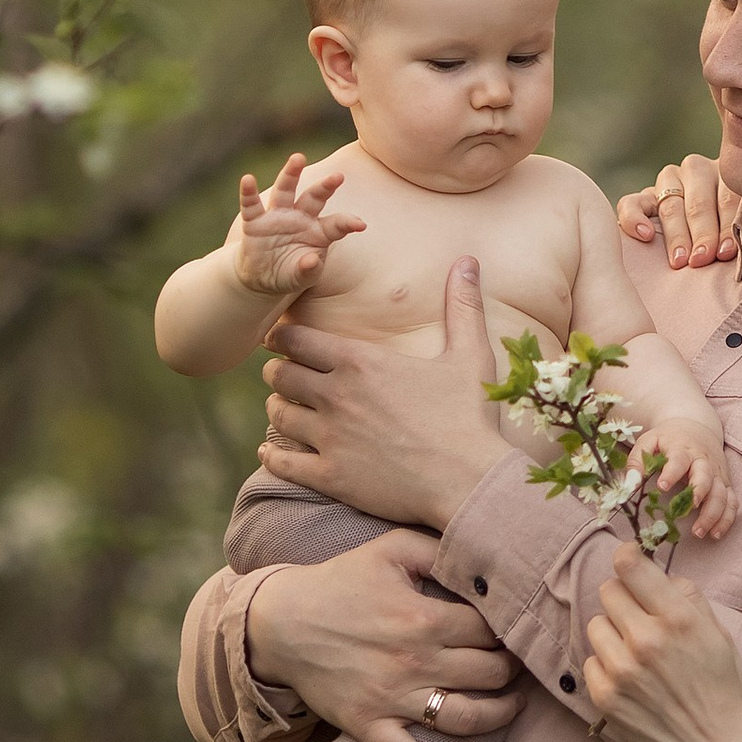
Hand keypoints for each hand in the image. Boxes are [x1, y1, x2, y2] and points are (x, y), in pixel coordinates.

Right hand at [230, 152, 363, 299]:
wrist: (262, 278)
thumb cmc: (291, 272)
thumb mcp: (302, 277)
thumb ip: (308, 270)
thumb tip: (311, 261)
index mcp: (319, 231)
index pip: (336, 224)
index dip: (347, 223)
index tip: (361, 225)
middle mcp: (300, 217)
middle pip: (314, 197)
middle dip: (325, 187)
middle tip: (338, 176)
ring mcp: (277, 216)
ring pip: (285, 191)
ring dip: (291, 174)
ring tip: (298, 158)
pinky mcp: (255, 222)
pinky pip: (251, 205)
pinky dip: (248, 193)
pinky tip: (247, 179)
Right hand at [247, 527, 519, 741]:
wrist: (282, 622)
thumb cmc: (342, 581)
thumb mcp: (392, 548)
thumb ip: (440, 549)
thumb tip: (484, 560)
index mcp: (423, 617)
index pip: (491, 630)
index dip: (511, 628)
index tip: (517, 628)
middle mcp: (413, 661)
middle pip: (489, 675)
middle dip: (512, 670)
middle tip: (519, 664)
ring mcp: (391, 699)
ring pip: (463, 719)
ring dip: (499, 716)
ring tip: (512, 706)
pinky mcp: (368, 726)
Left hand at [259, 258, 504, 529]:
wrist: (468, 481)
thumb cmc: (470, 417)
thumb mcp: (470, 355)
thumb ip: (462, 305)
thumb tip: (467, 260)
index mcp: (361, 361)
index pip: (297, 339)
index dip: (284, 337)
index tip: (282, 339)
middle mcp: (336, 395)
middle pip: (279, 375)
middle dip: (277, 371)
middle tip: (282, 373)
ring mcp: (330, 438)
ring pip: (278, 415)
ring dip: (277, 409)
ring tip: (282, 408)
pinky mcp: (330, 476)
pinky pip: (281, 463)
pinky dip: (271, 455)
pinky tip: (270, 452)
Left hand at [583, 543, 741, 741]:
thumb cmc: (724, 690)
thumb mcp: (720, 634)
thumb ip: (690, 598)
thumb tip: (662, 576)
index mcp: (679, 618)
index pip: (630, 565)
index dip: (627, 557)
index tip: (630, 562)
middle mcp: (646, 639)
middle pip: (608, 590)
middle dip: (624, 598)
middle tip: (639, 616)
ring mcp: (622, 669)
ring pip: (596, 624)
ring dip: (613, 632)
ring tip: (635, 651)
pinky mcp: (605, 696)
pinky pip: (591, 660)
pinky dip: (607, 665)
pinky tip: (629, 678)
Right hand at [616, 151, 740, 270]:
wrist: (712, 225)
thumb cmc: (738, 230)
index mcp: (729, 173)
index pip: (728, 197)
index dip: (728, 226)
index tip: (727, 253)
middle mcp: (697, 170)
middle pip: (699, 203)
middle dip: (702, 233)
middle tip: (702, 260)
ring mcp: (668, 181)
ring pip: (670, 205)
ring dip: (676, 234)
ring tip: (680, 260)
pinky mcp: (644, 197)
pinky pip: (632, 203)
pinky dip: (635, 218)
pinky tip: (645, 236)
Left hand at [638, 405, 736, 543]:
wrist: (696, 425)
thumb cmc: (669, 439)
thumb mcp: (649, 441)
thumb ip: (637, 460)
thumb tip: (631, 483)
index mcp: (682, 449)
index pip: (679, 460)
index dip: (671, 472)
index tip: (662, 486)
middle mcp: (703, 461)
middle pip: (706, 477)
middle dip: (699, 494)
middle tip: (689, 510)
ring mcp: (717, 473)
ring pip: (721, 493)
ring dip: (713, 514)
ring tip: (699, 532)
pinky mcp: (726, 483)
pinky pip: (732, 502)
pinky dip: (727, 519)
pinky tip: (715, 534)